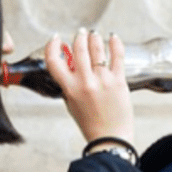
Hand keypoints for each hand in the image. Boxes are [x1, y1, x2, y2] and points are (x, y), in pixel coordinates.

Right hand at [45, 28, 133, 146]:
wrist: (110, 138)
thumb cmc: (91, 124)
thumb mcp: (72, 105)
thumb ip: (69, 85)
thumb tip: (70, 66)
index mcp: (70, 89)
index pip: (54, 61)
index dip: (52, 46)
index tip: (55, 39)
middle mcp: (85, 82)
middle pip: (79, 49)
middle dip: (79, 37)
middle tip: (81, 33)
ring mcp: (103, 80)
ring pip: (97, 49)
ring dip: (94, 38)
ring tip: (94, 35)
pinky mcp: (119, 80)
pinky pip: (117, 55)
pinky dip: (115, 43)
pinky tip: (113, 38)